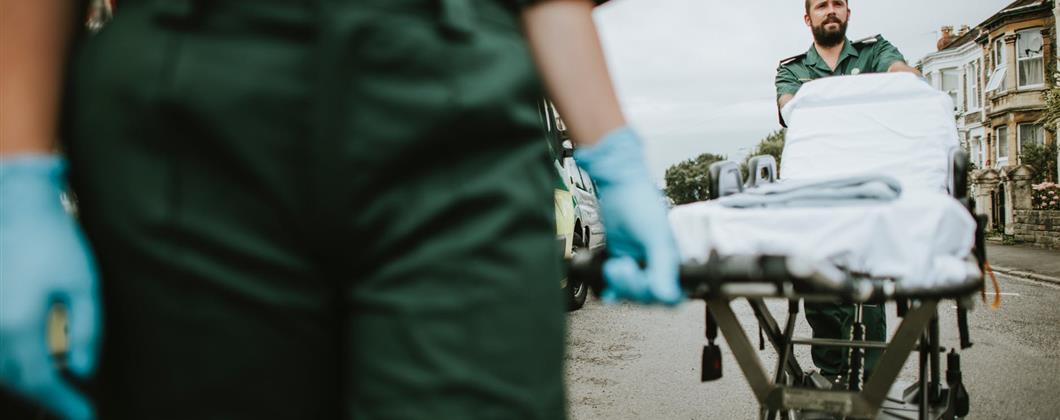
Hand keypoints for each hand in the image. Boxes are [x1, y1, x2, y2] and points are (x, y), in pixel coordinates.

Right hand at [1, 156, 99, 419]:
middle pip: (16, 380)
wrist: (16, 209)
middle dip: (46, 397)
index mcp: (20, 325)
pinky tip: (31, 363)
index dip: (64, 403)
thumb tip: (83, 371)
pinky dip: (10, 364)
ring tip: (57, 389)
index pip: (41, 381)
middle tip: (74, 405)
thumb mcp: (85, 286)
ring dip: (26, 381)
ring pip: (0, 370)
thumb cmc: (55, 243)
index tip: (87, 416)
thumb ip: (87, 331)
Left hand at [574, 127, 680, 304]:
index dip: (657, 294)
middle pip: (649, 297)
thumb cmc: (641, 203)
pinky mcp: (622, 259)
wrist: (618, 185)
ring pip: (633, 293)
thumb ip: (662, 266)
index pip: (672, 295)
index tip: (645, 281)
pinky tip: (607, 292)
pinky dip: (612, 290)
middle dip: (632, 285)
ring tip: (613, 266)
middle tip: (622, 266)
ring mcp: (639, 263)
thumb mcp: (655, 236)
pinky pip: (618, 285)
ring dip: (620, 284)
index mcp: (673, 260)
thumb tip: (666, 296)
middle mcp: (658, 265)